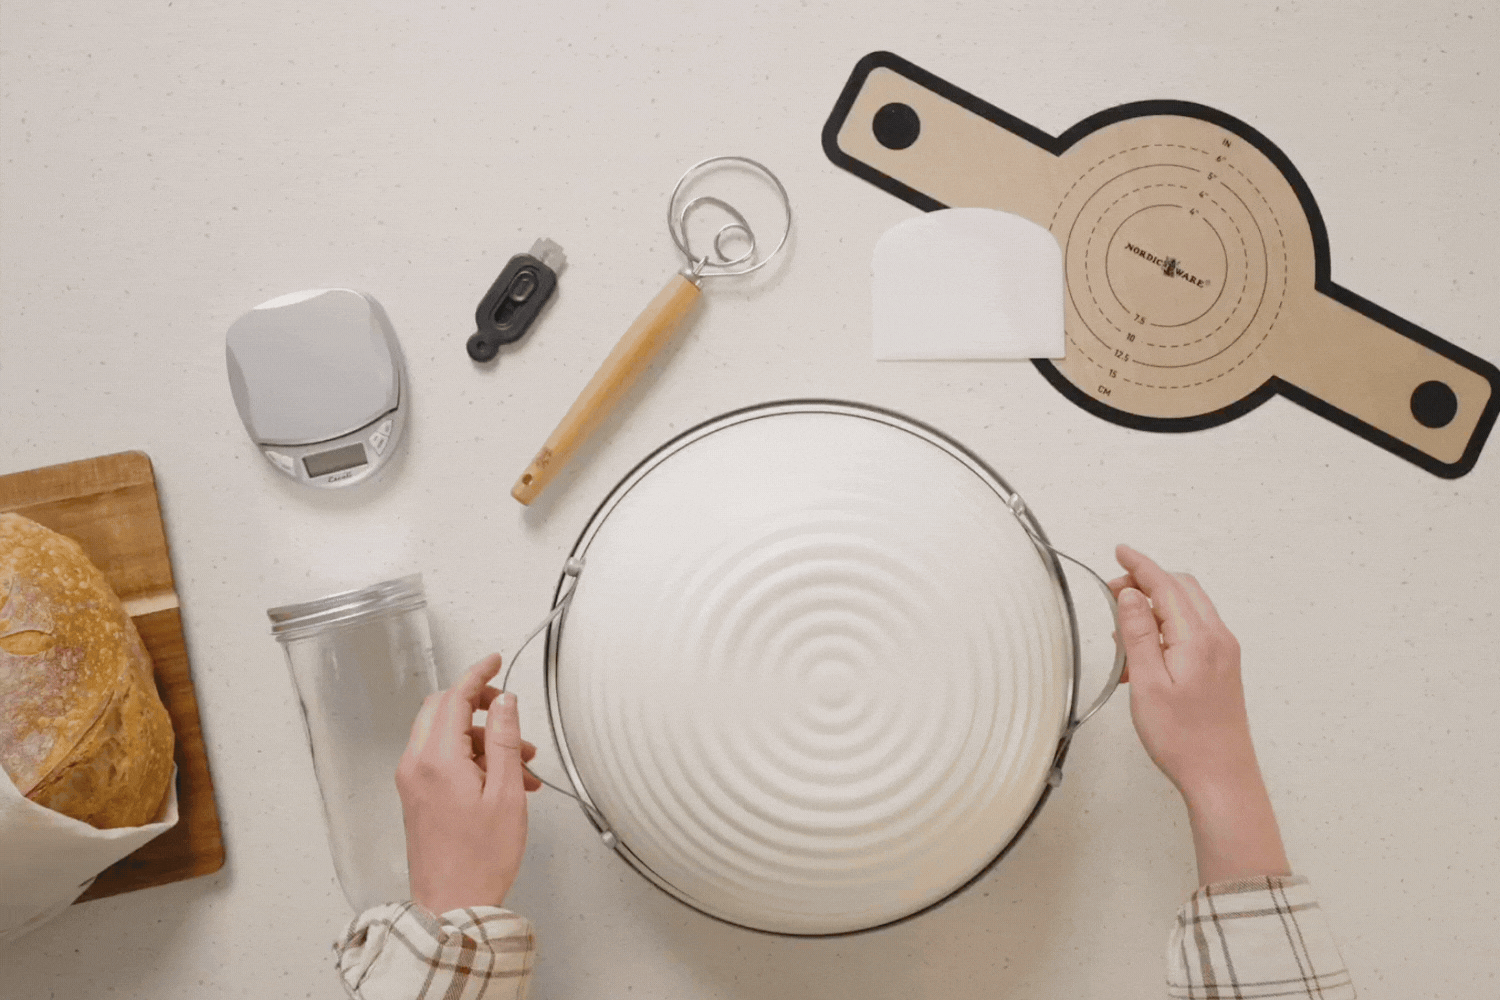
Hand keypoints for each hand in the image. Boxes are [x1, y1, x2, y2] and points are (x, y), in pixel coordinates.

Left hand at [396, 654, 541, 914]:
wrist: (452, 906)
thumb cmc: (479, 860)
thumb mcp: (505, 793)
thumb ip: (505, 740)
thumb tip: (505, 703)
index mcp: (436, 760)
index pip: (454, 698)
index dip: (478, 674)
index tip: (495, 660)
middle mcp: (416, 766)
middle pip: (443, 711)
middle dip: (481, 708)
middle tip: (511, 716)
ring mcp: (413, 782)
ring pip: (446, 737)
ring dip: (484, 740)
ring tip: (522, 766)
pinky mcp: (417, 797)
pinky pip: (442, 760)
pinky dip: (472, 760)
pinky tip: (504, 782)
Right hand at [1108, 545, 1254, 797]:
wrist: (1221, 777)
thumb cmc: (1183, 738)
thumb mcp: (1148, 684)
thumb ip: (1138, 634)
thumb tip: (1131, 595)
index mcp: (1198, 639)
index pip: (1166, 586)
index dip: (1140, 565)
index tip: (1119, 551)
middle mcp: (1218, 639)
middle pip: (1182, 590)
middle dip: (1147, 582)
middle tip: (1113, 593)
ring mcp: (1224, 654)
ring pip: (1188, 609)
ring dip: (1156, 607)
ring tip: (1122, 633)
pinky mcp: (1223, 669)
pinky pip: (1193, 632)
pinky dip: (1167, 628)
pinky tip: (1142, 656)